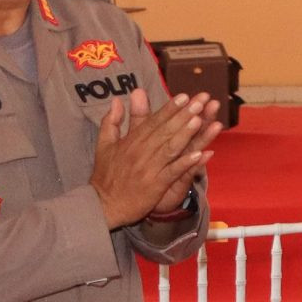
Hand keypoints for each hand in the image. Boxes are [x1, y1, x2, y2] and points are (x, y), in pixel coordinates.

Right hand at [90, 90, 221, 228]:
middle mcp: (140, 152)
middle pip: (165, 131)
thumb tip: (115, 100)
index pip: (152, 121)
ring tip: (200, 120)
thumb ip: (110, 122)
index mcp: (130, 142)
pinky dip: (185, 163)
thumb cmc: (106, 175)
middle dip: (183, 115)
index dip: (169, 109)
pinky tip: (200, 154)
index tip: (184, 96)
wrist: (102, 205)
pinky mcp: (155, 184)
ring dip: (185, 134)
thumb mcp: (103, 145)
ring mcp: (149, 168)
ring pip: (170, 148)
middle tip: (200, 101)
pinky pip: (172, 171)